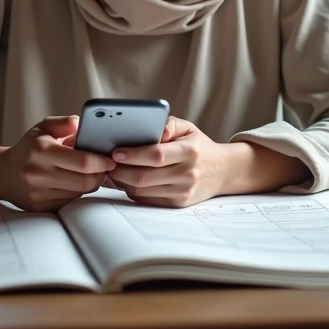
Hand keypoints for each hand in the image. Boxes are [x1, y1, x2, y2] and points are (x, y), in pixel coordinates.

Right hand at [0, 116, 115, 212]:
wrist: (4, 173)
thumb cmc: (29, 148)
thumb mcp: (43, 127)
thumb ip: (64, 123)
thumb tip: (81, 123)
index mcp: (42, 150)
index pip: (83, 162)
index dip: (101, 162)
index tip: (110, 159)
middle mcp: (39, 173)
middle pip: (85, 181)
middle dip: (100, 175)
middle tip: (104, 167)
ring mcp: (39, 192)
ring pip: (79, 193)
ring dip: (89, 184)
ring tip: (88, 173)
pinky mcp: (41, 207)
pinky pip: (69, 202)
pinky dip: (77, 193)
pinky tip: (73, 182)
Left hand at [106, 116, 228, 207]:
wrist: (222, 171)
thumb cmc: (199, 146)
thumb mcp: (188, 128)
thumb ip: (169, 124)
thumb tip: (153, 128)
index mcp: (190, 151)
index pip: (156, 155)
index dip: (133, 154)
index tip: (115, 151)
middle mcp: (187, 174)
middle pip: (144, 177)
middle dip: (120, 170)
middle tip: (107, 163)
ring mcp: (182, 192)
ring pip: (142, 190)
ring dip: (122, 182)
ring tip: (113, 170)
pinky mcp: (177, 204)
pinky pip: (147, 199)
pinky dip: (132, 191)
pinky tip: (126, 180)